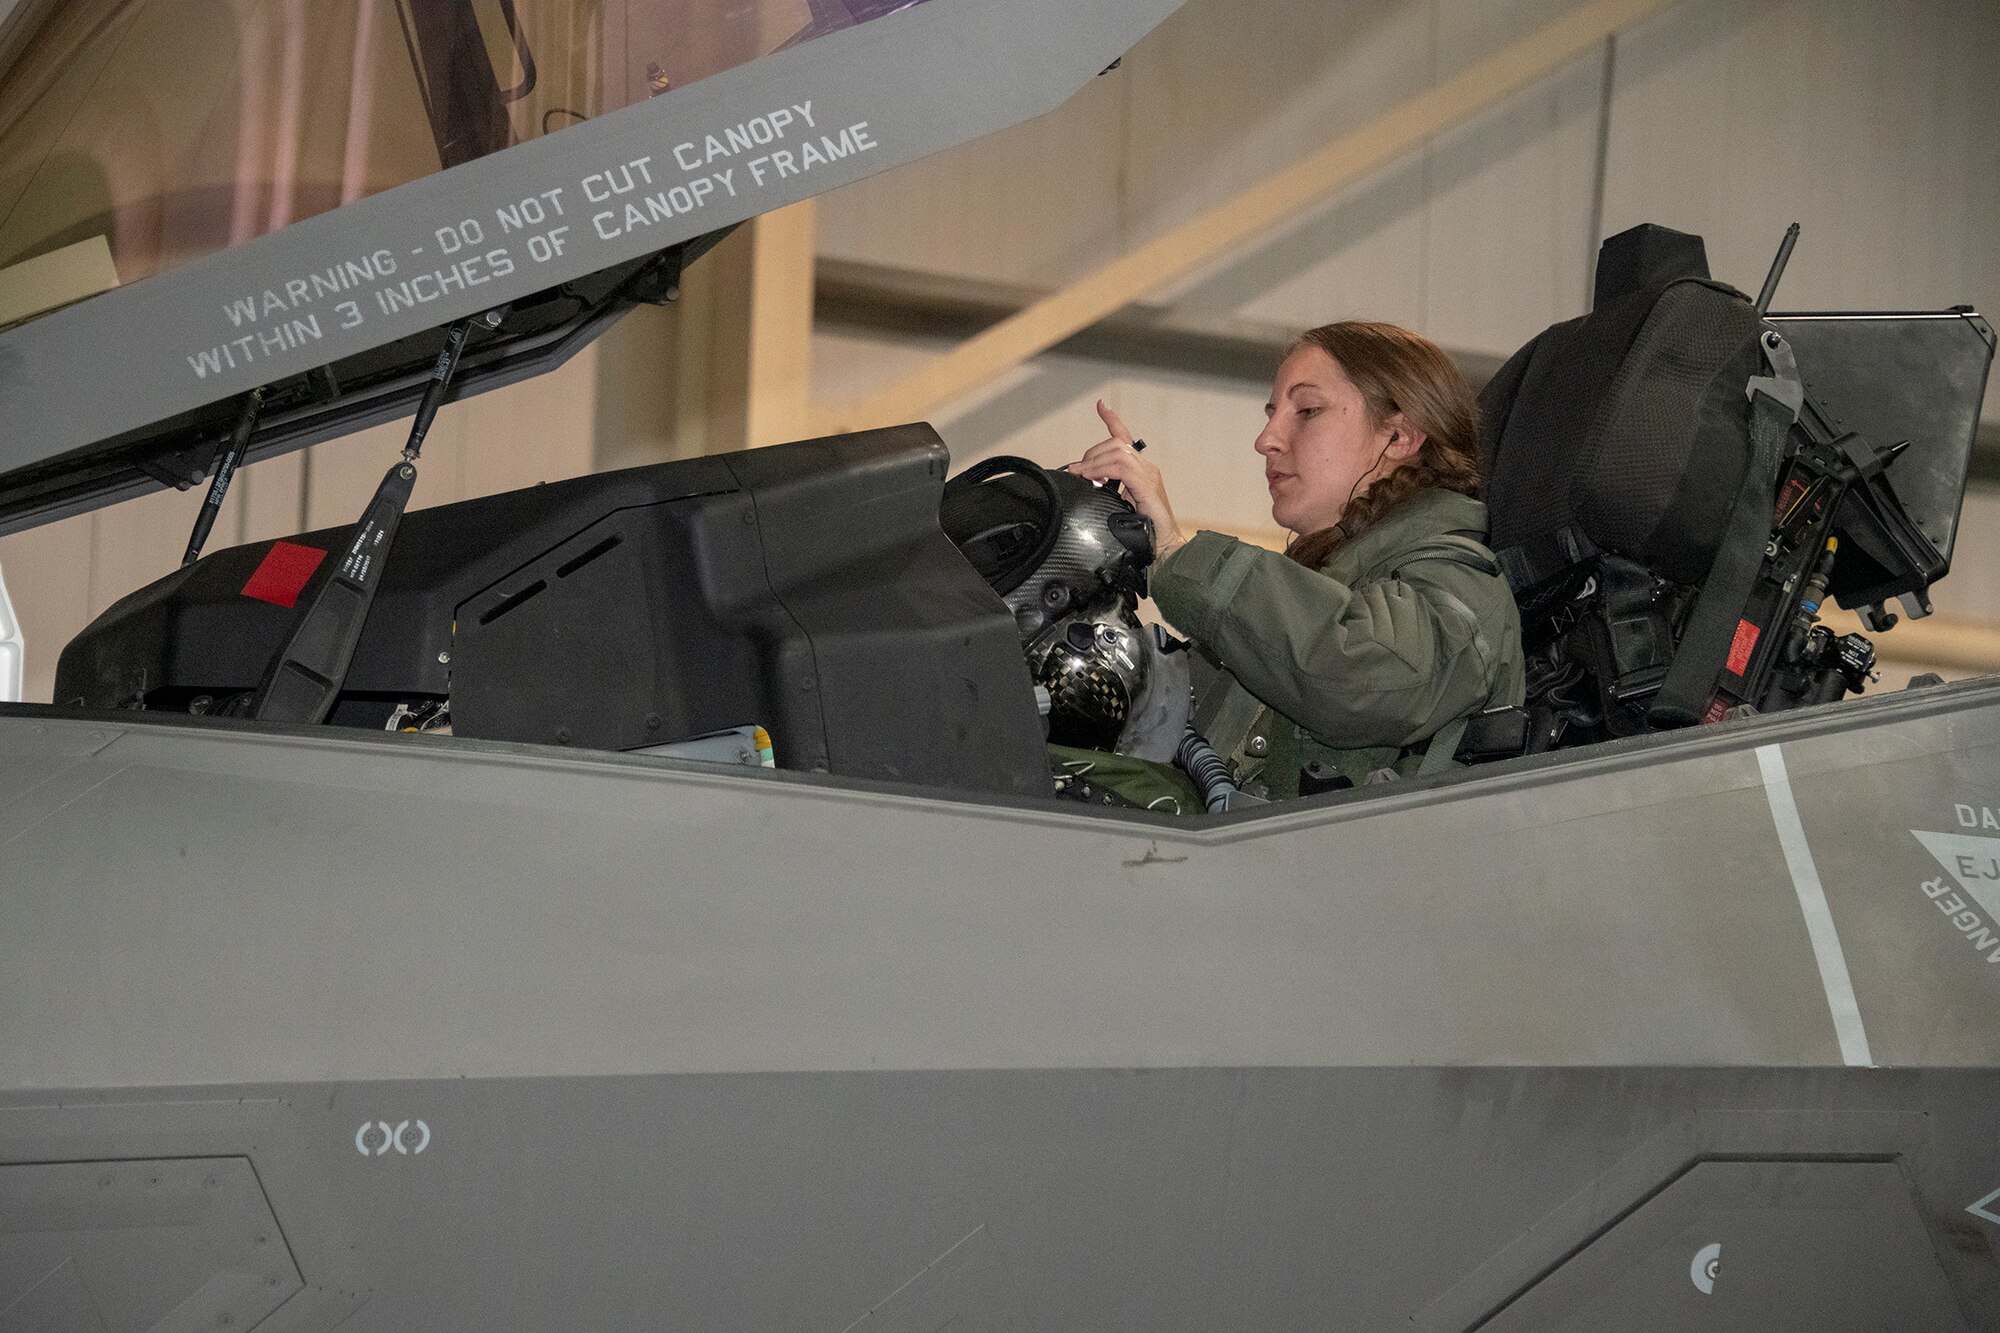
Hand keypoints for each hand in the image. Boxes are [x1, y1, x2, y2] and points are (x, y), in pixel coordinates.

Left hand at [1068, 400, 1188, 560]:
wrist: (1165, 547)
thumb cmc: (1144, 532)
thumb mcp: (1121, 507)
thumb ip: (1108, 493)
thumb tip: (1087, 485)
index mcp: (1141, 471)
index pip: (1125, 438)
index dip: (1112, 420)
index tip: (1101, 405)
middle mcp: (1147, 468)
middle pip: (1116, 443)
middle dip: (1092, 453)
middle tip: (1078, 471)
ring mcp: (1149, 475)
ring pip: (1118, 451)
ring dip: (1094, 461)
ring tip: (1081, 475)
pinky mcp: (1148, 486)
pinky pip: (1122, 468)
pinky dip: (1103, 470)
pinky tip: (1093, 479)